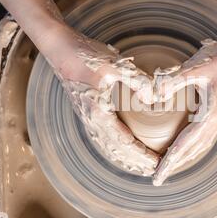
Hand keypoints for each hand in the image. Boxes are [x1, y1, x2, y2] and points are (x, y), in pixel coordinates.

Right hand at [37, 24, 158, 175]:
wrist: (59, 48)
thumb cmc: (84, 55)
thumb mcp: (114, 65)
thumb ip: (137, 81)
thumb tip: (153, 98)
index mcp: (98, 113)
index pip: (124, 142)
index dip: (142, 154)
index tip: (157, 163)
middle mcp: (91, 120)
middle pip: (115, 150)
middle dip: (135, 162)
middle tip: (154, 169)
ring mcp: (87, 116)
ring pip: (107, 145)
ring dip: (124, 157)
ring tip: (141, 164)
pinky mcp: (87, 110)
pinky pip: (102, 136)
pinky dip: (115, 147)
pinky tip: (122, 146)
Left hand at [152, 28, 216, 185]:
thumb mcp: (197, 68)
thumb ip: (174, 81)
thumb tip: (152, 95)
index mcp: (212, 115)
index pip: (186, 145)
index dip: (170, 162)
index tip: (157, 176)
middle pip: (192, 150)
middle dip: (174, 165)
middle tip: (157, 178)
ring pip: (199, 145)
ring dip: (184, 157)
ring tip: (169, 166)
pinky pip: (203, 135)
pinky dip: (191, 145)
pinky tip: (184, 145)